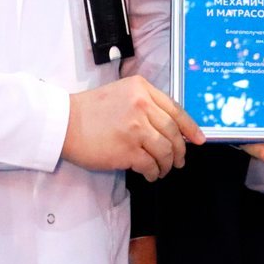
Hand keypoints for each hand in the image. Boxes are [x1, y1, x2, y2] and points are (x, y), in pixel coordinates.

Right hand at [62, 77, 204, 181]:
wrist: (64, 122)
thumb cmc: (89, 110)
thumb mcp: (121, 93)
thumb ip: (145, 104)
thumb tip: (170, 127)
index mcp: (141, 89)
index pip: (175, 109)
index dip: (190, 127)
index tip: (198, 139)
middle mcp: (141, 105)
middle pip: (173, 132)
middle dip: (180, 150)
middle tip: (179, 160)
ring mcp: (135, 128)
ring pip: (166, 150)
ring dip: (167, 164)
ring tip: (162, 169)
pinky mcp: (127, 150)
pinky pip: (151, 165)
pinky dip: (154, 173)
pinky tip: (150, 174)